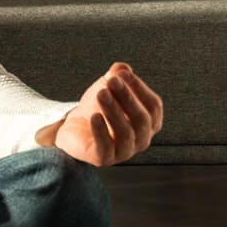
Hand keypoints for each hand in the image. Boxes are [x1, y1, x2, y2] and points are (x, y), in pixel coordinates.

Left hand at [49, 62, 163, 166]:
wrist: (73, 127)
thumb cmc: (98, 107)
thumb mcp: (108, 88)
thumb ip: (117, 77)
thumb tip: (121, 68)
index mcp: (150, 122)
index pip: (153, 106)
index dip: (139, 88)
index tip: (122, 73)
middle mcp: (142, 139)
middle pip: (141, 119)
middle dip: (127, 98)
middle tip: (112, 81)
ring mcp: (124, 152)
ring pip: (125, 132)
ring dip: (113, 110)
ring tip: (101, 93)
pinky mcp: (104, 159)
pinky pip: (106, 147)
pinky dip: (101, 131)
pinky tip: (94, 116)